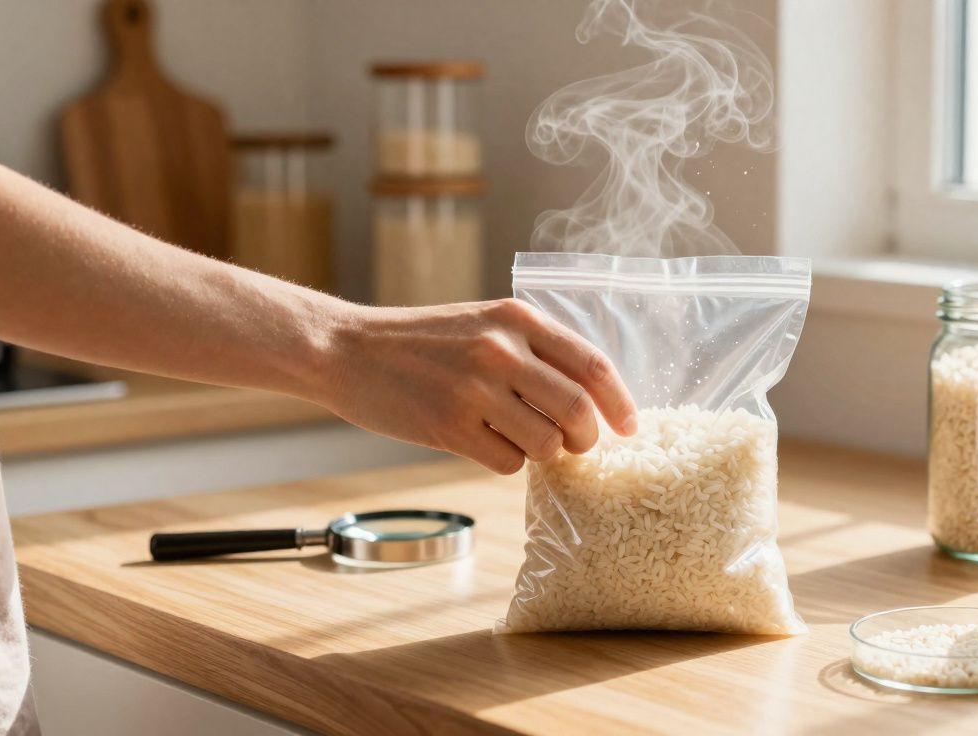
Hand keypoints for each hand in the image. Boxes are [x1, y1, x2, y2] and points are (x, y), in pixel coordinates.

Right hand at [318, 299, 637, 473]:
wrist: (347, 350)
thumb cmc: (421, 341)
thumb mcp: (483, 323)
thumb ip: (533, 349)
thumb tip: (591, 398)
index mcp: (517, 318)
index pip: (593, 364)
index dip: (620, 402)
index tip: (630, 426)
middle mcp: (502, 350)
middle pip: (579, 410)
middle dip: (587, 438)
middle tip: (578, 445)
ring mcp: (476, 390)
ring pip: (548, 443)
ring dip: (546, 452)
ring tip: (522, 440)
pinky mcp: (450, 427)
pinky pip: (510, 463)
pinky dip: (508, 462)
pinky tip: (486, 445)